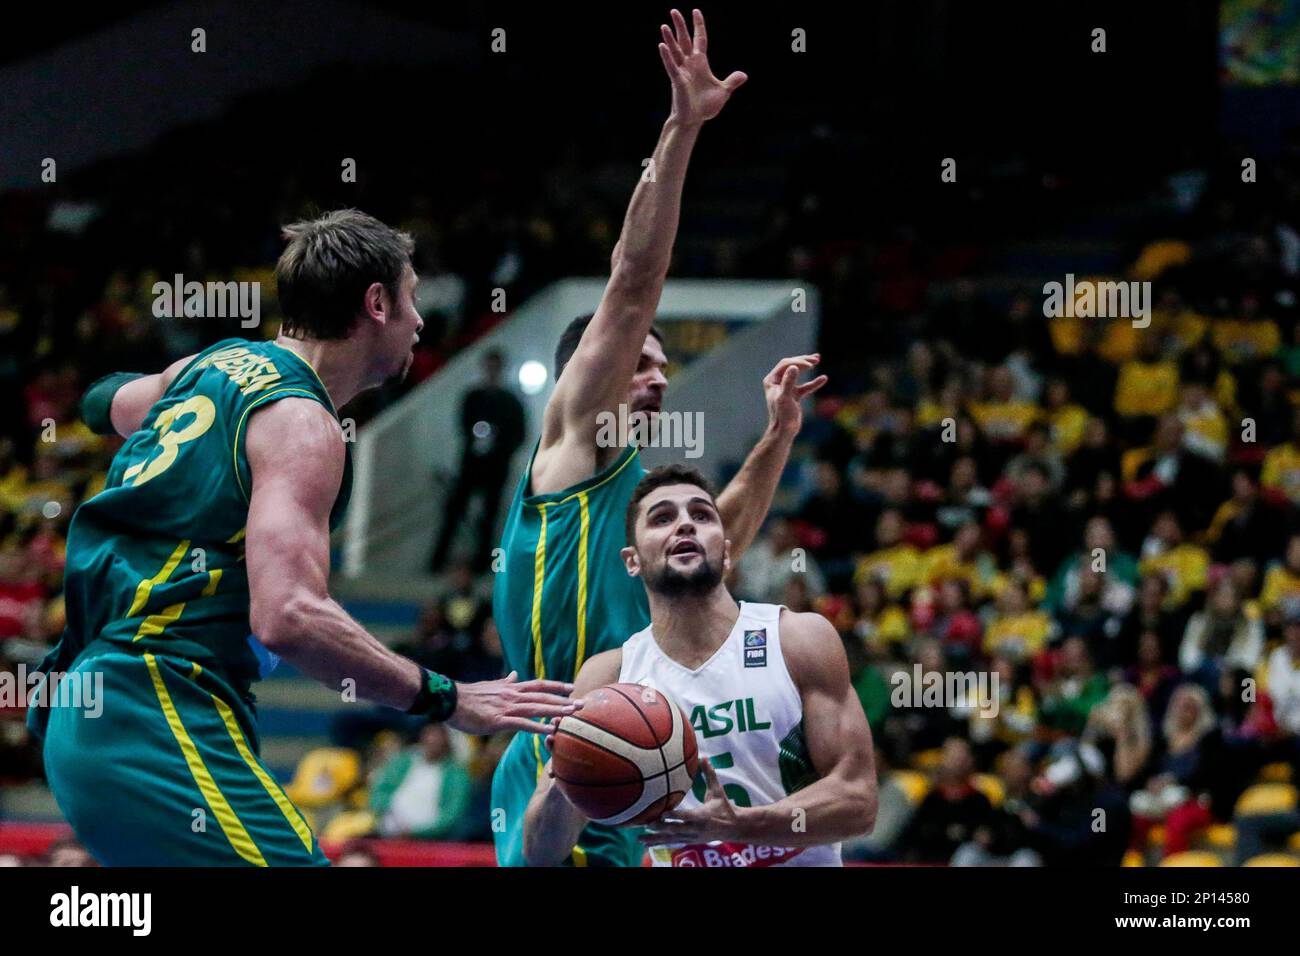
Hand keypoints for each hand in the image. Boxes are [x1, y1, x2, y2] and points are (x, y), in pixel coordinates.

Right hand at [447, 671, 580, 735]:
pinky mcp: (499, 721)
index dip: (556, 685)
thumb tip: (514, 674)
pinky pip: (523, 724)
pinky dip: (538, 727)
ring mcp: (507, 708)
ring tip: (572, 714)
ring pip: (537, 708)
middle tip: (581, 703)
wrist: (451, 700)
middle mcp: (512, 695)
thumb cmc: (469, 696)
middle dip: (563, 700)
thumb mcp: (490, 685)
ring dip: (556, 711)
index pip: (538, 685)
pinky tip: (550, 732)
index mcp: (511, 688)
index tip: (571, 687)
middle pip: (543, 696)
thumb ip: (505, 682)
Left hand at [639, 758, 744, 844]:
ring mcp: (692, 837)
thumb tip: (704, 756)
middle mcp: (696, 828)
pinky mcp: (690, 841)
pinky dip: (660, 843)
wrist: (733, 828)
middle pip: (676, 830)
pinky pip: (673, 843)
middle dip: (661, 828)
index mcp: (703, 816)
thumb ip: (710, 774)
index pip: (687, 816)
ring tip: (640, 839)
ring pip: (672, 839)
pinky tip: (647, 843)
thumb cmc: (724, 806)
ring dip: (656, 839)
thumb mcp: (718, 790)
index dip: (676, 815)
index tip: (662, 813)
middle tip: (646, 824)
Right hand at [658, 9, 745, 125]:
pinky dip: (667, 56)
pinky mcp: (677, 81)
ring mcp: (682, 72)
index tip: (696, 11)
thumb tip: (744, 75)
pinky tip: (662, 45)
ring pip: (675, 51)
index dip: (698, 26)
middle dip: (680, 26)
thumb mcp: (723, 91)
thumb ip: (732, 81)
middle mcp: (689, 64)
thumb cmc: (705, 107)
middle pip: (684, 40)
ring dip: (670, 39)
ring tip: (664, 25)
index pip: (700, 40)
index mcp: (700, 64)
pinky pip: (671, 66)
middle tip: (674, 10)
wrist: (694, 120)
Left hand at [763, 353, 827, 438]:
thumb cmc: (782, 415)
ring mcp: (786, 388)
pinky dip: (814, 383)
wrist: (784, 431)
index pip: (785, 364)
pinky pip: (805, 386)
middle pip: (791, 366)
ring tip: (818, 359)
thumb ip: (789, 382)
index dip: (798, 362)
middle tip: (816, 358)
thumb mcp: (786, 397)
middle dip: (804, 361)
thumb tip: (794, 366)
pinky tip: (824, 378)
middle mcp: (777, 382)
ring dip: (808, 366)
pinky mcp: (794, 396)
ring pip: (798, 373)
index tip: (810, 365)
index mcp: (771, 380)